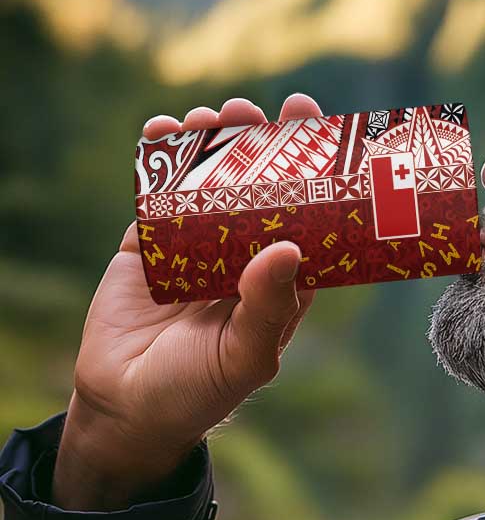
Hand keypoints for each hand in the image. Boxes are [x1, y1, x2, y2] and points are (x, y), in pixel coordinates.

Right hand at [53, 94, 323, 507]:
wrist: (127, 408)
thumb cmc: (199, 391)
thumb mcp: (245, 356)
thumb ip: (268, 307)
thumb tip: (289, 247)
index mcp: (280, 282)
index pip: (307, 219)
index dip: (316, 177)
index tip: (322, 133)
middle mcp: (243, 256)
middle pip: (260, 189)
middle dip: (264, 145)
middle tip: (266, 110)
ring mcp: (195, 246)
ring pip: (209, 182)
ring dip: (214, 143)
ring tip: (217, 114)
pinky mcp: (148, 244)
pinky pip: (157, 193)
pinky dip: (159, 158)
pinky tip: (165, 128)